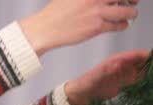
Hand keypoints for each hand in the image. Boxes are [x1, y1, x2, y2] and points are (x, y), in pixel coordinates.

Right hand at [20, 0, 138, 56]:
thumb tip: (102, 0)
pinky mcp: (96, 27)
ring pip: (126, 11)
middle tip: (132, 2)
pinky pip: (118, 25)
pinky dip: (122, 25)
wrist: (44, 29)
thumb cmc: (55, 14)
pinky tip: (119, 25)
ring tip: (128, 15)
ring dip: (130, 14)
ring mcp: (97, 12)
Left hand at [64, 50, 149, 104]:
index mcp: (114, 62)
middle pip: (138, 61)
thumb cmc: (85, 84)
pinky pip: (135, 78)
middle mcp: (119, 66)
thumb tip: (118, 64)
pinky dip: (143, 78)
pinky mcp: (121, 83)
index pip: (132, 56)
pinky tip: (148, 80)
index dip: (143, 55)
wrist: (79, 96)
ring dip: (147, 70)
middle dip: (148, 62)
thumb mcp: (94, 77)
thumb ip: (105, 71)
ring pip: (139, 69)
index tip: (152, 57)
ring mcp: (121, 75)